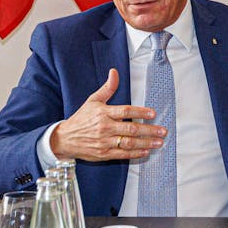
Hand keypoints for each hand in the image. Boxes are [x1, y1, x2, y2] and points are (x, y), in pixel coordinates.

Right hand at [48, 69, 166, 161]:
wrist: (65, 139)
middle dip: (149, 130)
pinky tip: (146, 151)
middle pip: (131, 128)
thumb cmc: (82, 118)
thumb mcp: (93, 100)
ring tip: (158, 142)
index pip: (125, 111)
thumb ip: (107, 88)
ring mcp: (105, 142)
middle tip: (162, 131)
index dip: (140, 112)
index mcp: (103, 113)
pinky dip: (135, 153)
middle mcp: (105, 127)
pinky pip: (123, 154)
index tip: (153, 113)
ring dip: (146, 143)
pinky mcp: (104, 154)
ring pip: (129, 142)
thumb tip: (114, 72)